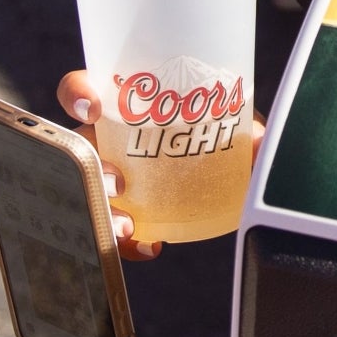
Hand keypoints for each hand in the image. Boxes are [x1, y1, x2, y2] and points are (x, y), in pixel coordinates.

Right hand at [55, 66, 265, 259]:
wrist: (222, 179)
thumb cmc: (214, 134)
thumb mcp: (232, 124)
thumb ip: (247, 128)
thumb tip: (259, 140)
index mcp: (125, 107)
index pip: (84, 90)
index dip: (78, 94)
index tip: (91, 109)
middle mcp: (107, 140)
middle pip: (77, 147)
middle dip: (87, 166)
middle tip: (117, 182)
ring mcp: (108, 177)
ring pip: (86, 191)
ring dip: (101, 210)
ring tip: (128, 226)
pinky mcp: (121, 210)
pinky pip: (109, 228)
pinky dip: (127, 241)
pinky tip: (149, 245)